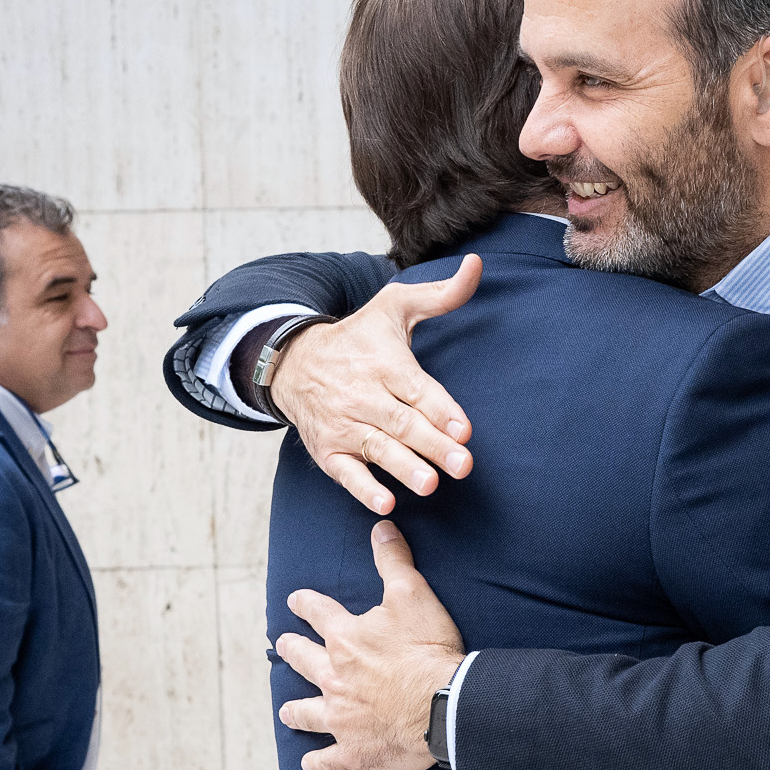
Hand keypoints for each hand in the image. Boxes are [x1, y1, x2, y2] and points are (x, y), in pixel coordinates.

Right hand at [270, 256, 482, 514]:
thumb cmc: (359, 336)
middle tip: (463, 465)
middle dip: (433, 444)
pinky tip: (384, 504)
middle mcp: (362, 394)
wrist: (291, 360)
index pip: (416, 388)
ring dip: (403, 468)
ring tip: (429, 485)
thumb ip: (441, 294)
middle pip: (402, 423)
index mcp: (383, 362)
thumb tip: (478, 265)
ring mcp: (342, 424)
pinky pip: (345, 472)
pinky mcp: (327, 450)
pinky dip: (362, 489)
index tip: (463, 428)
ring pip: (376, 449)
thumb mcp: (394, 307)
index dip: (440, 408)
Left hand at [275, 522, 464, 769]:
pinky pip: (327, 760)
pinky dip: (318, 763)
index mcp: (345, 638)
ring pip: (305, 713)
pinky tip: (311, 764)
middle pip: (302, 661)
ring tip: (288, 710)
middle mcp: (333, 677)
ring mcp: (339, 716)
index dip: (305, 604)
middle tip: (282, 646)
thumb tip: (380, 526)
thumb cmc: (427, 649)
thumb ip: (393, 560)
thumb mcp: (413, 595)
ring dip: (296, 710)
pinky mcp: (353, 749)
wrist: (442, 704)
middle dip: (291, 650)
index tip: (295, 600)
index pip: (317, 613)